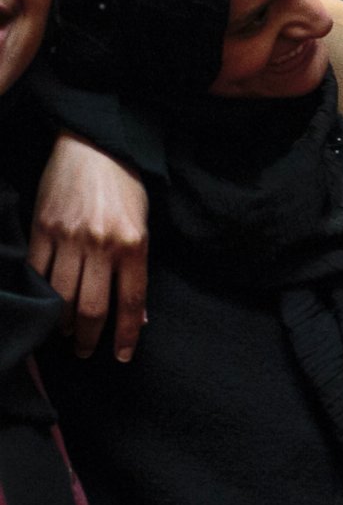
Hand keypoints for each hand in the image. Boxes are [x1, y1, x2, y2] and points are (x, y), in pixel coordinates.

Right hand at [30, 132, 150, 359]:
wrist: (92, 147)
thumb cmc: (125, 188)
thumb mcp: (143, 227)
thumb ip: (137, 271)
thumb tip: (137, 316)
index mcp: (133, 246)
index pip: (130, 303)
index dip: (125, 335)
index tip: (120, 356)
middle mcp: (100, 244)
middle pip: (93, 306)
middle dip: (89, 336)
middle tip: (86, 351)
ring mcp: (68, 236)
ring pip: (61, 294)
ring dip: (62, 322)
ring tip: (65, 335)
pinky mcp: (42, 227)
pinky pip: (37, 270)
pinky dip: (40, 294)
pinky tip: (44, 307)